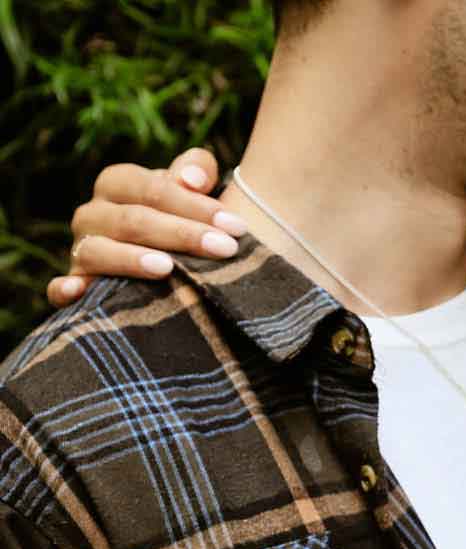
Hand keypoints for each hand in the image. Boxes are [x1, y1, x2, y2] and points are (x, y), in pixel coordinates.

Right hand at [47, 147, 244, 307]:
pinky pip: (60, 287)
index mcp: (118, 185)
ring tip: (167, 268)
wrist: (157, 264)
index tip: (237, 227)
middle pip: (132, 220)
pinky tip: (79, 292)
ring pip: (98, 250)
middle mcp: (93, 214)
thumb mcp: (190, 193)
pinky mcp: (74, 284)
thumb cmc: (179, 222)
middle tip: (224, 250)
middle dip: (181, 234)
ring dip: (130, 259)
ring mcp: (80, 249)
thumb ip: (196, 171)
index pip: (153, 189)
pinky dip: (66, 288)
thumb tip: (193, 180)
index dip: (195, 206)